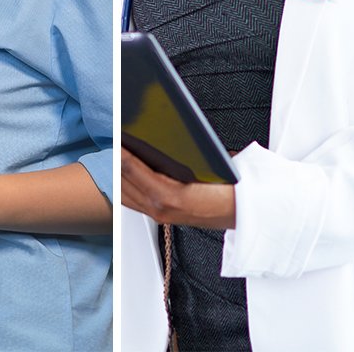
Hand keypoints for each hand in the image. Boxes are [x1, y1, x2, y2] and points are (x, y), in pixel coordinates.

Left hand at [120, 148, 235, 228]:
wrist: (245, 215)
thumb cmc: (233, 191)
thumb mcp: (212, 165)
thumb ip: (186, 154)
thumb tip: (167, 138)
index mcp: (170, 196)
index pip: (133, 169)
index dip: (120, 150)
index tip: (112, 136)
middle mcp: (161, 208)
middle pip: (123, 181)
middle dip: (114, 159)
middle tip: (109, 139)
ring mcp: (159, 214)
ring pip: (124, 193)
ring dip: (115, 174)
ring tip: (110, 154)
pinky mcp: (162, 216)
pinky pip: (132, 201)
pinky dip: (123, 186)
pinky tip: (120, 176)